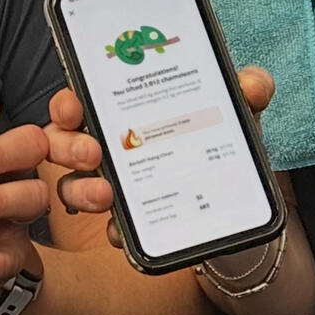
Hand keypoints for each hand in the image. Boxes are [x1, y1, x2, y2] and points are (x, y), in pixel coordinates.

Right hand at [44, 67, 276, 251]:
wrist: (239, 207)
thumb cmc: (219, 145)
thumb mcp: (234, 116)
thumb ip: (246, 92)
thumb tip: (253, 84)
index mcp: (121, 112)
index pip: (78, 102)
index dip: (67, 103)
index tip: (74, 106)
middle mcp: (105, 147)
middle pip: (61, 143)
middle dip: (68, 145)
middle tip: (92, 151)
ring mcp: (111, 187)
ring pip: (71, 186)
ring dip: (81, 189)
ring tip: (106, 193)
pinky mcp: (129, 224)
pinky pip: (108, 227)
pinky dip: (114, 229)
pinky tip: (123, 231)